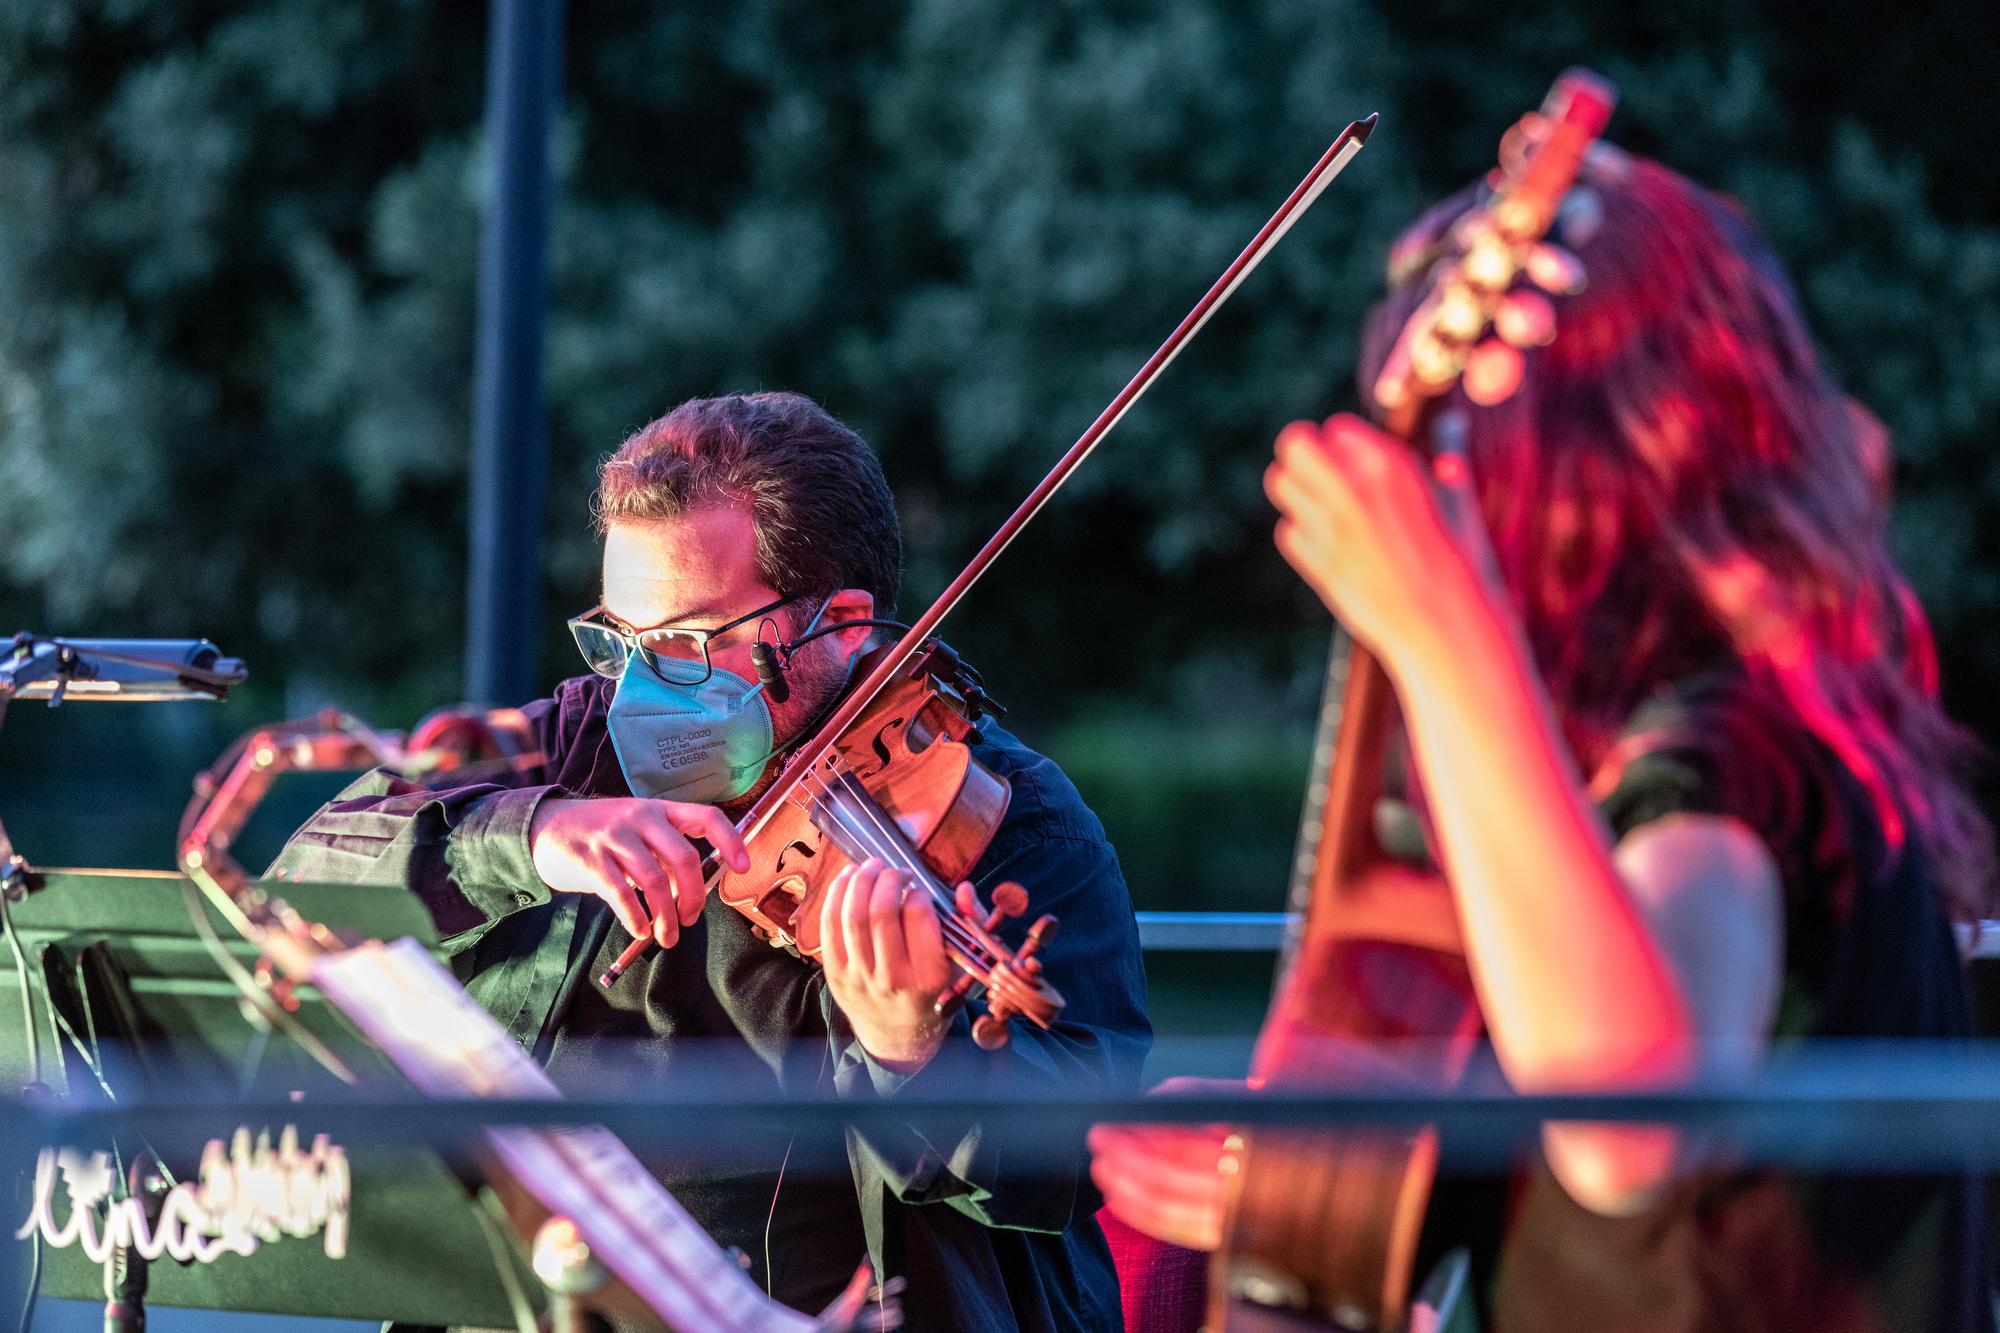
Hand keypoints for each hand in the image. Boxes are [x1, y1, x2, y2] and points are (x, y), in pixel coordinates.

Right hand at [528, 797, 750, 947]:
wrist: (544, 828)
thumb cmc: (601, 836)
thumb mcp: (636, 833)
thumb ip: (663, 856)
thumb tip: (690, 892)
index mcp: (658, 810)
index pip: (706, 817)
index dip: (730, 840)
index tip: (742, 867)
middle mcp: (639, 817)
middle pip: (684, 857)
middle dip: (694, 896)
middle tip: (690, 919)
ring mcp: (613, 836)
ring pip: (654, 880)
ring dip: (665, 916)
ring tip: (666, 936)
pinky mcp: (590, 859)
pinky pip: (622, 894)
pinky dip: (636, 917)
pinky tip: (640, 930)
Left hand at [819, 858, 966, 1073]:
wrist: (896, 1034)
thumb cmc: (930, 992)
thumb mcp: (957, 964)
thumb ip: (967, 922)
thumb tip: (963, 888)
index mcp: (928, 977)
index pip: (920, 916)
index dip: (919, 892)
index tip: (920, 891)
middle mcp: (892, 979)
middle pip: (881, 911)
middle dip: (887, 878)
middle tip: (895, 871)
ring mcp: (859, 976)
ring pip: (851, 915)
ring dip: (861, 879)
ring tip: (872, 867)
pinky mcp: (834, 973)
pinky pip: (829, 924)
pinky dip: (837, 893)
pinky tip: (849, 878)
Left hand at [1087, 1076, 1246, 1251]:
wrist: (1280, 1145)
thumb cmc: (1237, 1111)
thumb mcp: (1205, 1095)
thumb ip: (1167, 1107)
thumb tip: (1124, 1123)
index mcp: (1246, 1139)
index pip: (1178, 1146)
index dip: (1133, 1141)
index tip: (1103, 1130)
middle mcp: (1246, 1181)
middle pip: (1168, 1179)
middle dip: (1123, 1162)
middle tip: (1099, 1144)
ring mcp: (1236, 1213)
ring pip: (1168, 1208)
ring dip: (1126, 1189)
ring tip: (1104, 1169)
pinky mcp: (1223, 1231)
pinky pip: (1175, 1230)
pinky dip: (1141, 1214)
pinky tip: (1119, 1197)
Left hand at [1264, 414, 1503, 674]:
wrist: (1442, 625)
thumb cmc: (1461, 563)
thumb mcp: (1458, 503)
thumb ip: (1446, 461)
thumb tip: (1450, 432)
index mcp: (1388, 464)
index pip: (1337, 427)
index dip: (1345, 443)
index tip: (1358, 461)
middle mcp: (1350, 488)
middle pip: (1294, 442)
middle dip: (1306, 453)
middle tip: (1323, 473)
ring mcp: (1326, 524)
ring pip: (1279, 481)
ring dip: (1297, 488)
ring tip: (1325, 507)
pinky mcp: (1313, 559)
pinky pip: (1288, 530)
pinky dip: (1304, 534)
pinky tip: (1333, 546)